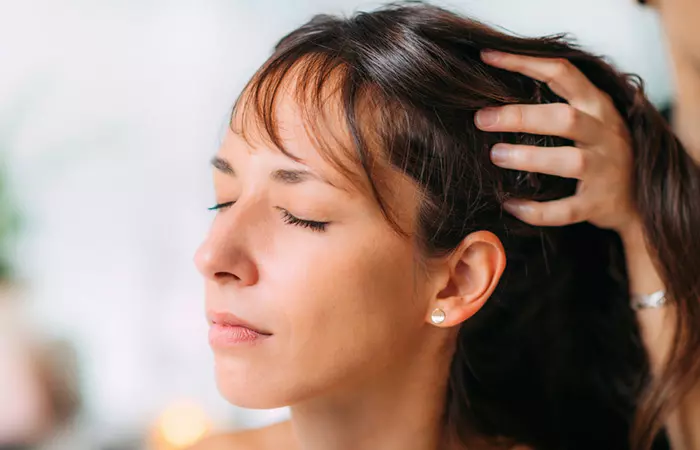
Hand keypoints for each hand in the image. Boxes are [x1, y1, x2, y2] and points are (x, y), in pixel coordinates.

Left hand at [475, 50, 639, 237]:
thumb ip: (556, 103)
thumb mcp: (589, 119)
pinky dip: (536, 210)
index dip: (524, 62)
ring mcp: (604, 170)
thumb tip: (495, 96)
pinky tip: (510, 205)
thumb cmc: (599, 152)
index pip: (562, 73)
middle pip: (565, 118)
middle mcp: (603, 134)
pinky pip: (565, 209)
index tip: (488, 57)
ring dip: (529, 158)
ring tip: (495, 155)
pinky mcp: (597, 204)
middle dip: (520, 116)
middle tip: (481, 118)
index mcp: (597, 106)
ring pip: (569, 161)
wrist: (638, 201)